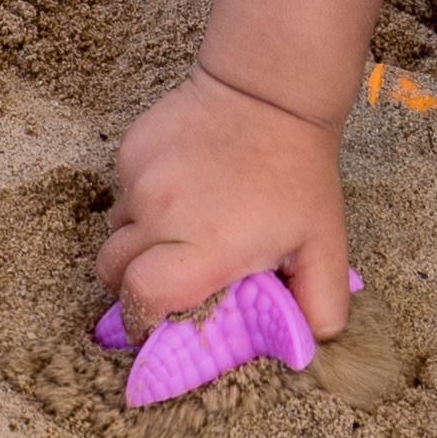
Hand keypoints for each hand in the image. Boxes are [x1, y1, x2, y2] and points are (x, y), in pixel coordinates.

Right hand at [97, 63, 353, 334]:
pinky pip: (121, 193)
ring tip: (175, 235)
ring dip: (136, 244)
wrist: (269, 90)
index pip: (142, 298)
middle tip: (160, 286)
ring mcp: (140, 179)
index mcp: (205, 246)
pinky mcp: (130, 150)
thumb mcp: (325, 244)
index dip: (141, 319)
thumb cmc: (299, 171)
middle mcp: (162, 214)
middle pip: (111, 271)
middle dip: (128, 288)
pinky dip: (140, 204)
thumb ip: (321, 306)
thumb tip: (305, 347)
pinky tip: (180, 190)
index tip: (152, 325)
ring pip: (114, 231)